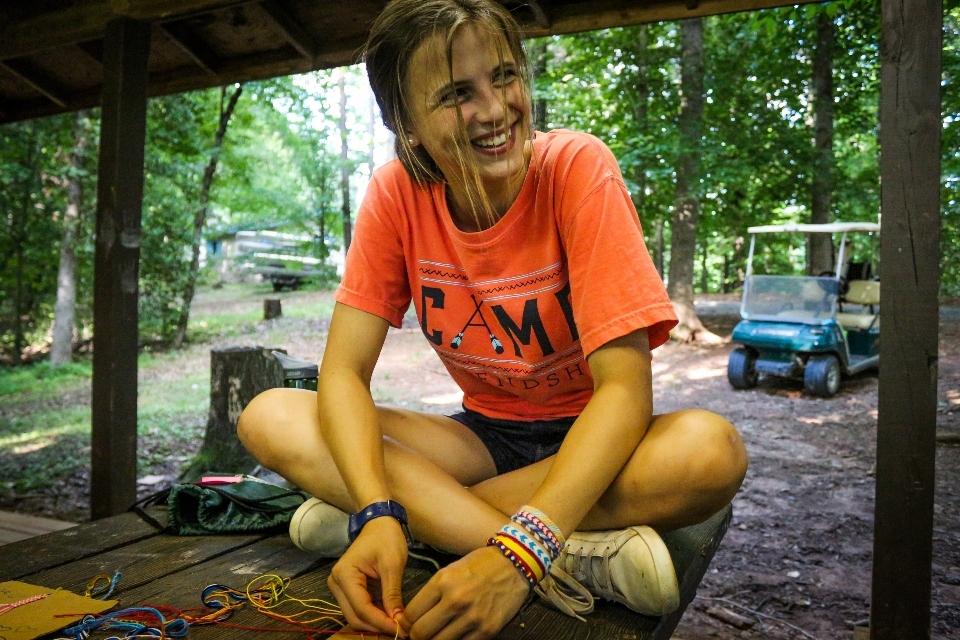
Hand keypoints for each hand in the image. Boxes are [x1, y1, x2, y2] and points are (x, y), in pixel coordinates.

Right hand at [327, 516, 407, 634]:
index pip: (362, 608)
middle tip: (401, 631)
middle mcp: (336, 583)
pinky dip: (374, 615)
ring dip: (375, 623)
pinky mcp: (347, 589)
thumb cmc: (386, 537)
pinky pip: (359, 609)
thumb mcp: (393, 564)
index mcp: (344, 575)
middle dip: (377, 626)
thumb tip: (398, 621)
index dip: (381, 622)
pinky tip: (390, 616)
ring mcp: (339, 587)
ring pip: (356, 616)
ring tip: (397, 624)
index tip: (401, 630)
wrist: (379, 523)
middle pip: (355, 617)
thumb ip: (392, 594)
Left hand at [399, 545, 529, 639]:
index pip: (411, 614)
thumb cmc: (480, 564)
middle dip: (416, 636)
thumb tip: (413, 617)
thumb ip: (431, 593)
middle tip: (419, 634)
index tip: (408, 626)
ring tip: (437, 634)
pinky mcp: (487, 630)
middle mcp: (455, 600)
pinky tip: (454, 635)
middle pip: (421, 633)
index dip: (406, 624)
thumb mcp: (449, 570)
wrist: (514, 564)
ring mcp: (472, 617)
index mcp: (442, 582)